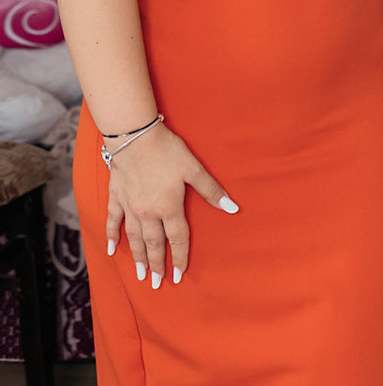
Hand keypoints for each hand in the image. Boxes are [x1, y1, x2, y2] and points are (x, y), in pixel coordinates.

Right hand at [103, 123, 235, 287]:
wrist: (134, 137)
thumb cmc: (167, 151)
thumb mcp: (193, 169)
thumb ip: (211, 191)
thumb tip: (232, 208)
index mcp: (169, 207)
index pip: (177, 239)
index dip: (180, 257)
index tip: (179, 276)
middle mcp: (148, 212)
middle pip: (154, 244)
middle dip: (157, 265)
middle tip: (157, 283)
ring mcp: (129, 207)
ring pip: (134, 238)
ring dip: (138, 257)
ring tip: (140, 275)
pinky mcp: (116, 198)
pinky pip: (113, 222)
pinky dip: (112, 237)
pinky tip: (112, 250)